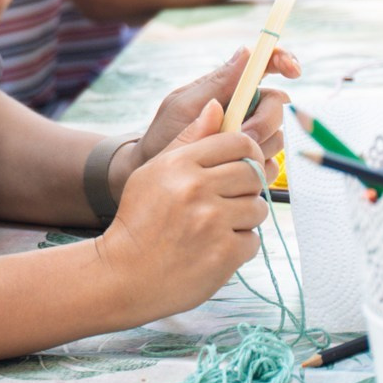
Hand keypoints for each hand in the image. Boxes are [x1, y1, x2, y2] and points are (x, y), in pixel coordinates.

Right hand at [96, 101, 269, 321]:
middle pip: (253, 173)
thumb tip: (216, 107)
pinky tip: (214, 248)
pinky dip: (239, 246)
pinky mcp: (225, 253)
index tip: (242, 164)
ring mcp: (213, 222)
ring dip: (244, 217)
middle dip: (246, 186)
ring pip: (258, 207)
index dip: (247, 152)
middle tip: (227, 200)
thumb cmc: (138, 221)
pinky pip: (253, 240)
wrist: (124, 275)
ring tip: (218, 226)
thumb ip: (189, 138)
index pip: (238, 142)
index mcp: (180, 164)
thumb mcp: (154, 171)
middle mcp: (197, 189)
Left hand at [129, 44, 294, 175]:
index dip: (284, 61)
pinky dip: (255, 168)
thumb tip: (247, 51)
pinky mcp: (254, 164)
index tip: (292, 71)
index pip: (266, 65)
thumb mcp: (184, 104)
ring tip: (224, 154)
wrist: (156, 172)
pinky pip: (272, 165)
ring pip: (278, 137)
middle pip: (278, 105)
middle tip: (241, 135)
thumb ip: (218, 82)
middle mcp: (247, 109)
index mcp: (231, 88)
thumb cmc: (165, 133)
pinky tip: (232, 170)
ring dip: (256, 146)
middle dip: (264, 121)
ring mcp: (253, 137)